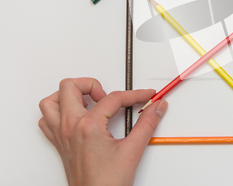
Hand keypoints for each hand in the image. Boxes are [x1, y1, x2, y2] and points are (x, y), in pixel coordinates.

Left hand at [38, 78, 167, 185]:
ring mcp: (61, 135)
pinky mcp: (59, 144)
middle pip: (70, 87)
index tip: (147, 96)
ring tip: (89, 101)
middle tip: (109, 96)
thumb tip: (157, 107)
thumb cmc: (107, 183)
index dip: (134, 94)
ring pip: (51, 101)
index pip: (114, 98)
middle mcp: (70, 127)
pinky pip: (48, 120)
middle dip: (92, 85)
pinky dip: (58, 112)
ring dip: (69, 96)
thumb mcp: (133, 150)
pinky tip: (76, 116)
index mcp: (88, 126)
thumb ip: (147, 124)